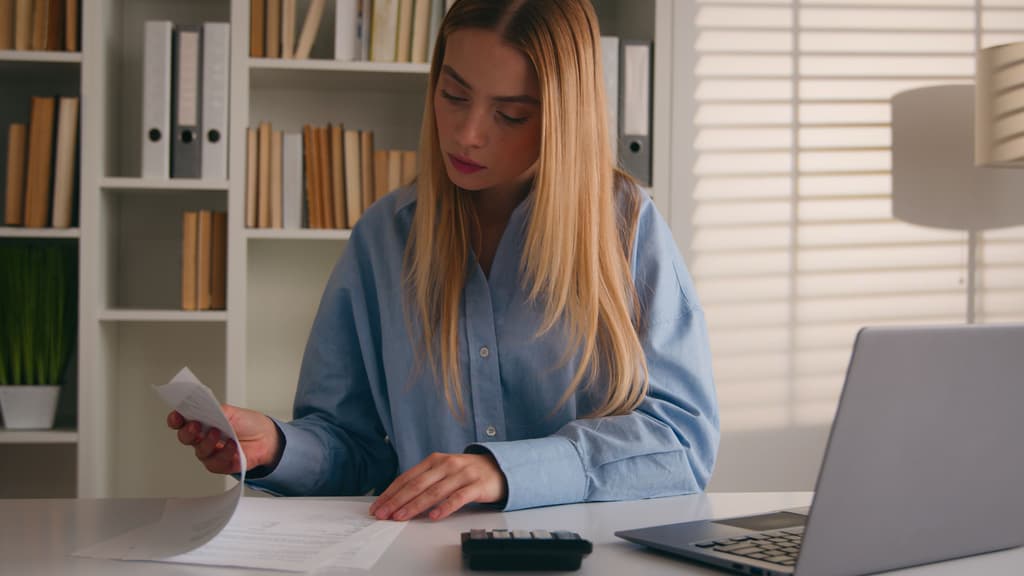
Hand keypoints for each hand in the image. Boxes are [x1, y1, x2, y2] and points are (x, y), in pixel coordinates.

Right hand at [167, 404, 281, 474]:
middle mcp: (203, 438)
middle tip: (195, 426)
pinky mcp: (220, 464)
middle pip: (185, 438)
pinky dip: (224, 453)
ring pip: (200, 451)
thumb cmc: (248, 424)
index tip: (177, 416)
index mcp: (203, 422)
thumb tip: (202, 409)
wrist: (266, 438)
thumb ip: (215, 411)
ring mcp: (210, 452)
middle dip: (188, 432)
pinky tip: (232, 446)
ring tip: (218, 433)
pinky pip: (215, 462)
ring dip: (208, 442)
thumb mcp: (231, 412)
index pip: (182, 421)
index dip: (176, 419)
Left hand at [369, 452, 507, 521]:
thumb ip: (424, 481)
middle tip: (383, 513)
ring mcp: (462, 474)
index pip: (407, 477)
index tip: (378, 505)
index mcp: (435, 460)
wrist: (499, 468)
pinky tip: (433, 516)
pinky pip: (458, 498)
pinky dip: (444, 507)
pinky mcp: (477, 486)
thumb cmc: (466, 472)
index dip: (391, 492)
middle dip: (397, 500)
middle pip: (417, 485)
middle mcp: (447, 465)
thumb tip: (398, 499)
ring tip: (401, 516)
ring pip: (434, 492)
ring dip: (415, 505)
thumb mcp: (443, 470)